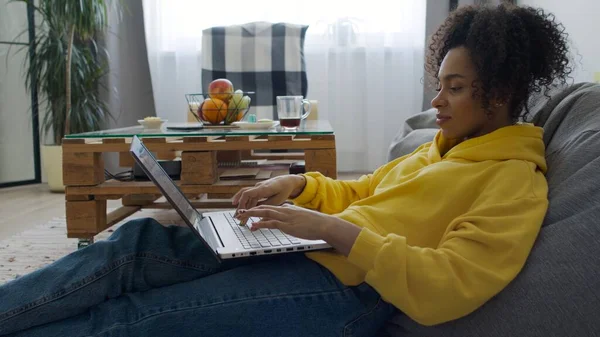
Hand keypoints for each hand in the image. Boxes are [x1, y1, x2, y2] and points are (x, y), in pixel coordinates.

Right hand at [232, 175, 305, 210]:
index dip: (242, 202)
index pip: (247, 193)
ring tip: (238, 216)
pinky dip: (245, 203)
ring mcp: (257, 188)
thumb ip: (267, 206)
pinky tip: (241, 209)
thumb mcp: (278, 200)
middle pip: (245, 196)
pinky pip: (249, 196)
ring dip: (242, 206)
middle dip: (240, 208)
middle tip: (237, 218)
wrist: (287, 181)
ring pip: (246, 197)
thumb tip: (257, 213)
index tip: (240, 211)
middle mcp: (258, 187)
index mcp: (263, 188)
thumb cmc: (284, 189)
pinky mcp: (258, 190)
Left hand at [236, 204, 363, 255]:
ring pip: (265, 213)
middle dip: (251, 209)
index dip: (259, 208)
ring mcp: (286, 217)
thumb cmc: (316, 224)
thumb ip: (294, 219)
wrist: (324, 224)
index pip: (270, 206)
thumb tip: (290, 222)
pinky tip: (254, 225)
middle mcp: (285, 211)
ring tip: (242, 216)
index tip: (250, 210)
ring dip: (252, 214)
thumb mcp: (302, 219)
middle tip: (240, 211)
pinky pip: (271, 223)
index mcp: (288, 209)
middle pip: (264, 207)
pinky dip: (261, 224)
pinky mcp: (287, 225)